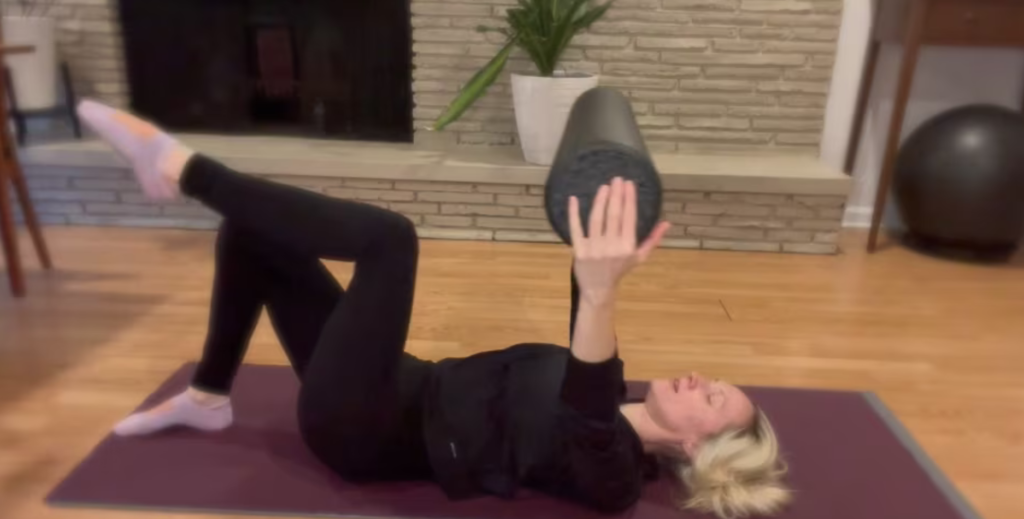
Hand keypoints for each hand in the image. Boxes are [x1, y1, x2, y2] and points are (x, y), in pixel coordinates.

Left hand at [569, 177, 670, 297]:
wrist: (598, 288)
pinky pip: (575, 229)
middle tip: (617, 179)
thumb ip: (653, 239)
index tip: (629, 184)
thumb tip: (667, 223)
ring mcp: (594, 248)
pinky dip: (573, 214)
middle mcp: (611, 246)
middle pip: (613, 215)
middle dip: (616, 195)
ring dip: (600, 200)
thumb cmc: (620, 270)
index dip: (629, 199)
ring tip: (604, 187)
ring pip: (596, 219)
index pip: (629, 218)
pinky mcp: (579, 250)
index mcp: (627, 247)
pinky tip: (573, 199)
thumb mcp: (640, 257)